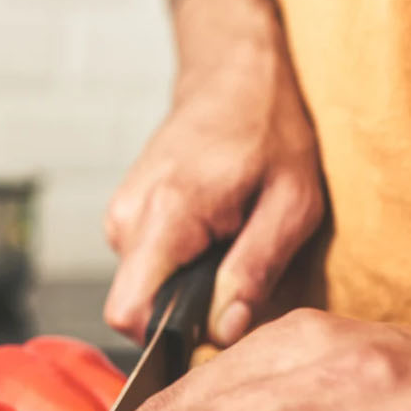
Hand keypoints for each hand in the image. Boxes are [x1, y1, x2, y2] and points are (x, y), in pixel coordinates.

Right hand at [104, 0, 323, 345]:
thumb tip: (223, 333)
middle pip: (142, 306)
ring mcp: (119, 214)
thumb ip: (254, 270)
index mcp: (167, 213)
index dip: (169, 337)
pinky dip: (182, 262)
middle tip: (240, 266)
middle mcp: (127, 216)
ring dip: (190, 281)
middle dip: (190, 307)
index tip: (213, 324)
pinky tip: (213, 229)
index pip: (129, 313)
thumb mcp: (292, 203)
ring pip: (147, 288)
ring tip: (231, 237)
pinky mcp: (124, 215)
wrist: (233, 73)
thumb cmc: (270, 130)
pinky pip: (148, 266)